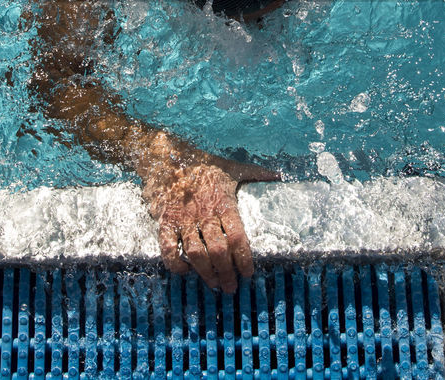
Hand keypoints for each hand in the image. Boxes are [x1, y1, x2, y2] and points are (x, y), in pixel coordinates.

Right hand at [139, 148, 278, 292]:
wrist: (167, 156)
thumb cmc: (203, 164)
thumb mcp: (231, 168)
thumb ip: (256, 173)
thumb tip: (279, 175)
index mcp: (224, 204)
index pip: (238, 237)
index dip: (244, 258)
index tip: (248, 273)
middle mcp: (205, 214)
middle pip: (219, 250)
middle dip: (226, 272)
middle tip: (230, 287)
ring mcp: (184, 219)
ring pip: (196, 252)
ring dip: (205, 272)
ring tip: (213, 283)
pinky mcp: (165, 221)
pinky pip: (168, 247)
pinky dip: (175, 262)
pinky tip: (184, 270)